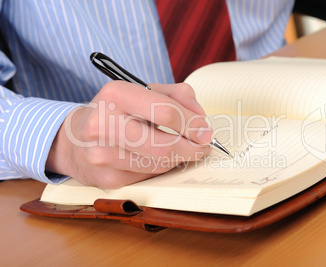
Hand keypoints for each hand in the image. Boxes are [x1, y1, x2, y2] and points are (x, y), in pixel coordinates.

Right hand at [46, 81, 211, 187]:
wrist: (74, 139)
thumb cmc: (116, 111)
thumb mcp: (142, 91)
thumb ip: (177, 96)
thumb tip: (200, 119)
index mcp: (115, 95)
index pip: (165, 111)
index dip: (192, 124)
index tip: (206, 131)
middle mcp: (103, 125)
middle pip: (163, 145)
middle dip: (192, 148)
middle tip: (203, 147)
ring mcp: (102, 156)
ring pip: (159, 164)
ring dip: (179, 159)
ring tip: (184, 150)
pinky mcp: (107, 179)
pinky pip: (148, 176)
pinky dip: (161, 168)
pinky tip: (160, 158)